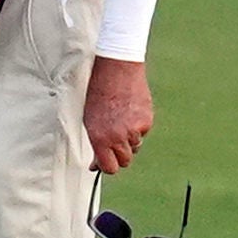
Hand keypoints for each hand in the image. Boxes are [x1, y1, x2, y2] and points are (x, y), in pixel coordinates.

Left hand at [84, 56, 152, 175]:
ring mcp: (134, 130)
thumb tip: (96, 163)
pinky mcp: (147, 122)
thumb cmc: (99, 91)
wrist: (117, 69)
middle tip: (114, 141)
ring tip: (121, 119)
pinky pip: (142, 133)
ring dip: (128, 139)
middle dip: (119, 155)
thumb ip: (96, 143)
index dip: (107, 166)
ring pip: (134, 146)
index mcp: (100, 138)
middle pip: (124, 161)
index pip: (109, 168)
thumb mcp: (90, 120)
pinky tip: (130, 111)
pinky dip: (137, 126)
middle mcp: (118, 137)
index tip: (104, 163)